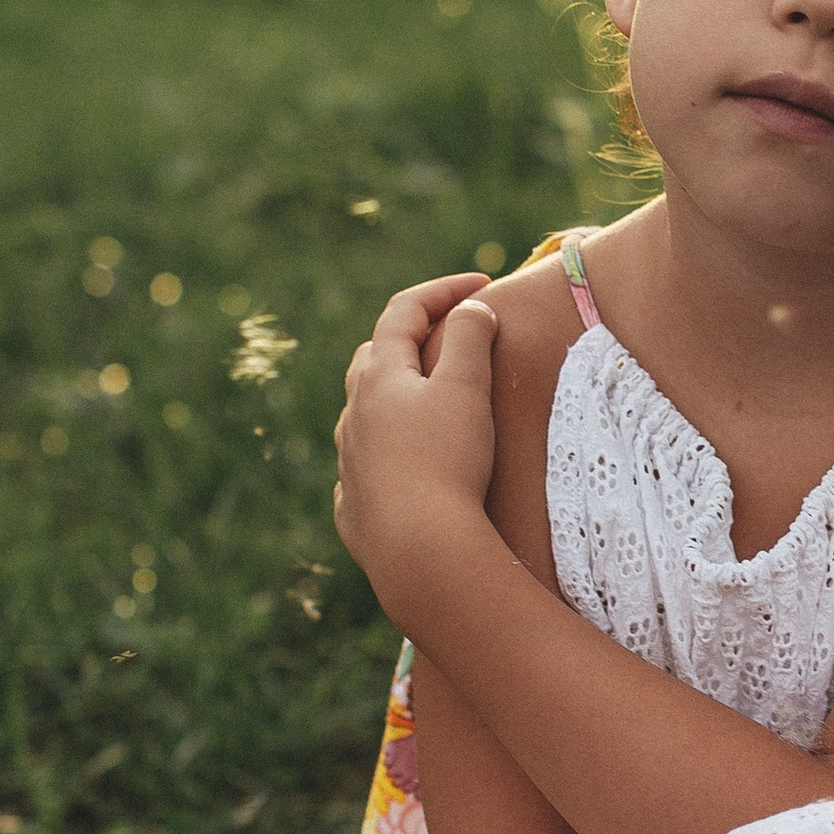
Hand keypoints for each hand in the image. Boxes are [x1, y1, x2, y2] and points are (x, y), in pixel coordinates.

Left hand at [333, 273, 500, 598]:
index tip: (483, 283)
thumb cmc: (448, 461)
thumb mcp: (467, 387)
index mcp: (379, 376)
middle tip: (450, 340)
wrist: (420, 550)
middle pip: (373, 358)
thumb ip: (471, 337)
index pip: (404, 310)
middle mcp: (354, 414)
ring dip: (397, 400)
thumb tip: (473, 308)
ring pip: (365, 414)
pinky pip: (367, 468)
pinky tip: (409, 470)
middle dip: (410, 340)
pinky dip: (389, 455)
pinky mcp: (355, 506)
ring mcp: (349, 461)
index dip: (444, 289)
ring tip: (433, 409)